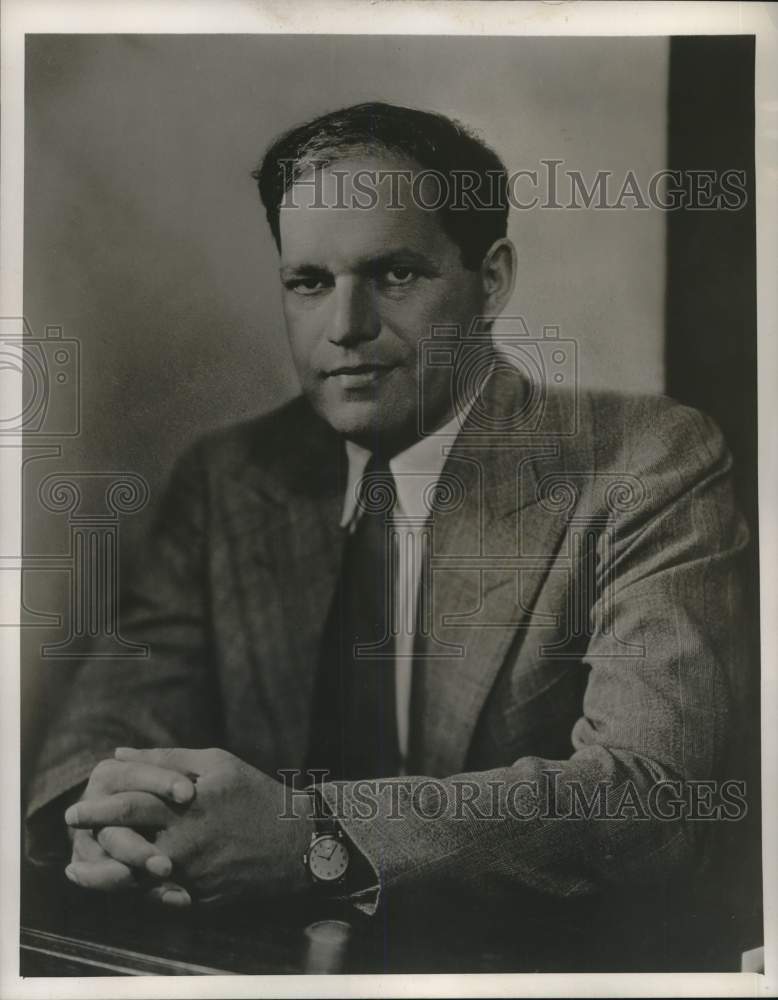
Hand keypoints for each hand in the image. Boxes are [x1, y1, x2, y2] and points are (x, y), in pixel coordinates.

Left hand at [66, 747, 314, 905]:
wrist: (297, 842)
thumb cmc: (256, 794)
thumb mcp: (217, 763)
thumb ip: (167, 757)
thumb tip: (122, 753)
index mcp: (188, 806)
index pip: (129, 806)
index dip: (97, 809)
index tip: (75, 809)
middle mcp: (186, 842)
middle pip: (124, 843)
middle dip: (93, 839)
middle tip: (74, 834)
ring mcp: (192, 875)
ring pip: (134, 878)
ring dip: (107, 871)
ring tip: (89, 866)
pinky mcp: (201, 899)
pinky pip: (159, 897)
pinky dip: (138, 890)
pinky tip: (127, 882)